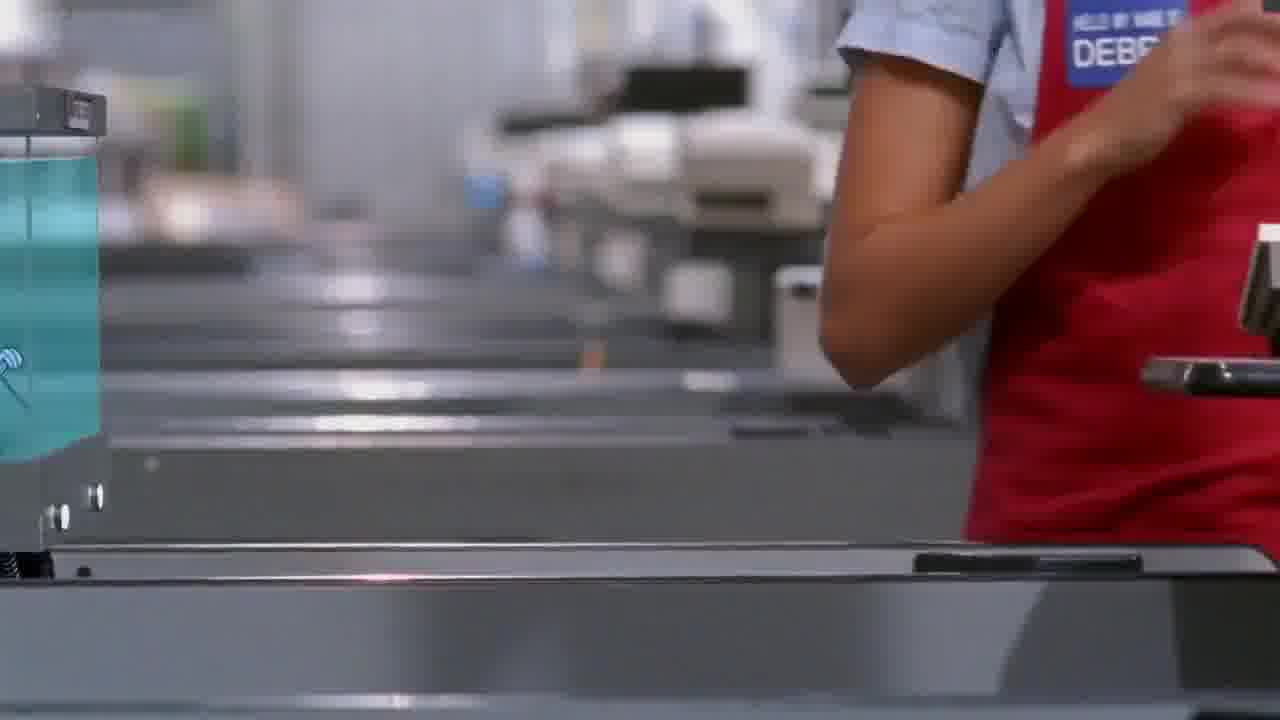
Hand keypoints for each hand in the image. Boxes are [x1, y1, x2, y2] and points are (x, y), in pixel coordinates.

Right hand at [1076, 0, 1279, 176]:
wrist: (1095, 141)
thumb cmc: (1136, 114)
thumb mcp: (1175, 77)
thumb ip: (1207, 63)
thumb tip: (1251, 56)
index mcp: (1182, 34)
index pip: (1237, 10)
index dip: (1267, 15)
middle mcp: (1182, 40)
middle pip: (1243, 19)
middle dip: (1277, 27)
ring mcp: (1179, 65)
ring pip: (1242, 51)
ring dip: (1277, 62)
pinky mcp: (1179, 93)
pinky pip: (1230, 87)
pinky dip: (1260, 95)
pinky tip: (1279, 103)